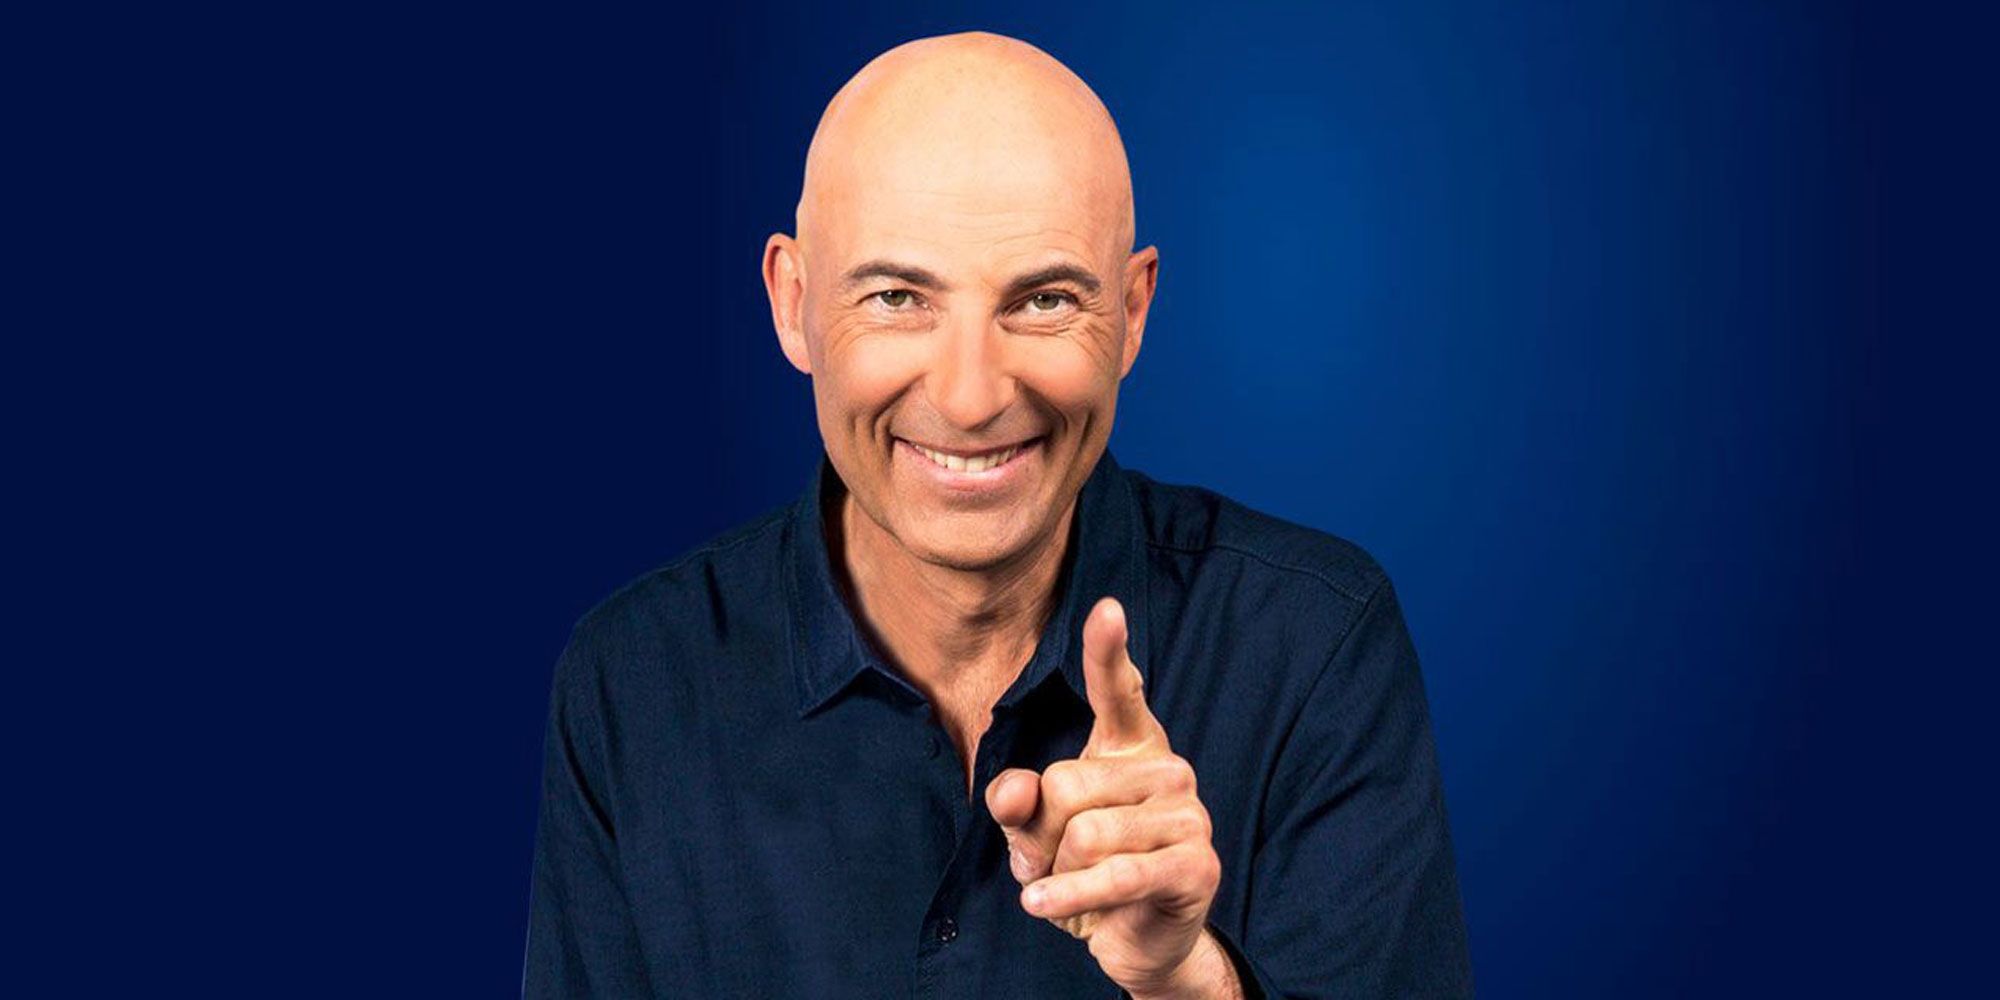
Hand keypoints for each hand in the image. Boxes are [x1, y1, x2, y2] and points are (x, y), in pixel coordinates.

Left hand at [985, 597, 1233, 997]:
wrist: (1137, 939)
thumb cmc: (1087, 872)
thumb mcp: (1037, 837)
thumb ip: (1018, 807)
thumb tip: (1011, 790)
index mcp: (1132, 745)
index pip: (1119, 690)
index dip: (1108, 650)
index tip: (1107, 607)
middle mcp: (1168, 768)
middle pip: (1064, 783)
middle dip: (1041, 835)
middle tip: (1055, 862)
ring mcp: (1188, 815)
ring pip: (1084, 833)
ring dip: (1059, 874)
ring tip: (1072, 888)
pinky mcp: (1196, 865)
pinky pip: (1115, 874)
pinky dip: (1070, 895)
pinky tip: (1041, 904)